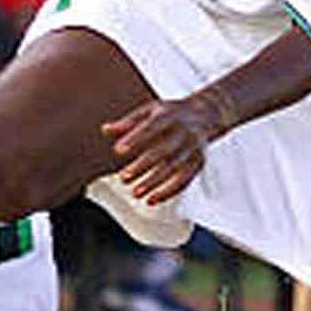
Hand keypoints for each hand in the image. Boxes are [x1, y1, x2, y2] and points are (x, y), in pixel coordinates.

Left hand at [103, 95, 227, 204]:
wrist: (205, 115)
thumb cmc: (170, 114)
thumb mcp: (149, 111)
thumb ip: (127, 122)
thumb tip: (105, 130)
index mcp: (169, 116)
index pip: (151, 127)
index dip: (135, 139)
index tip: (118, 150)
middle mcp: (184, 132)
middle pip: (164, 151)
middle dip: (144, 165)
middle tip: (123, 178)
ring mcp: (193, 148)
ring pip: (174, 168)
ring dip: (155, 182)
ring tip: (136, 193)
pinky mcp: (198, 163)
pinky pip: (185, 180)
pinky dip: (169, 192)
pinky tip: (152, 199)